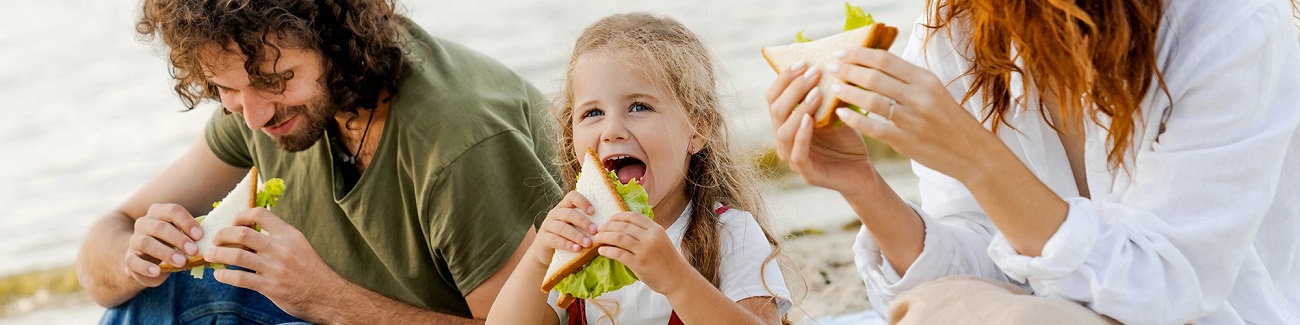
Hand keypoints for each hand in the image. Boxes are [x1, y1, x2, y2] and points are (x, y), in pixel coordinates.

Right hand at [124, 203, 202, 286]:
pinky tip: (157, 271)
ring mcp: (134, 240)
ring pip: (146, 242)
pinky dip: (145, 266)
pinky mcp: (128, 258)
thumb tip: (215, 239)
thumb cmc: (171, 245)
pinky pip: (133, 260)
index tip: (200, 235)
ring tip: (181, 263)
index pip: (173, 210)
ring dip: (165, 252)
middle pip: (160, 227)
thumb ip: (194, 235)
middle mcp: (144, 223)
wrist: (147, 262)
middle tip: (194, 250)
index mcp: (159, 213)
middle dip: (178, 238)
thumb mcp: (183, 237)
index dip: (187, 222)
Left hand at [203, 208, 339, 318]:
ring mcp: (275, 268)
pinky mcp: (270, 287)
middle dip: (223, 235)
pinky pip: (240, 278)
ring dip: (218, 254)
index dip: (241, 216)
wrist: (327, 295)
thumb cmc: (310, 271)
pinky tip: (220, 275)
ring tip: (209, 255)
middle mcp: (282, 248)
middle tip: (215, 239)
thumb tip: (248, 234)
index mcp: (289, 235)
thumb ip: (277, 240)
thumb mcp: (298, 247)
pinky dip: (225, 275)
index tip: (233, 223)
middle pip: (243, 234)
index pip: (260, 214)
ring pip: (237, 256)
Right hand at [530, 191, 599, 265]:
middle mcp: (555, 214)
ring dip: (577, 236)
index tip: (593, 212)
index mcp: (564, 207)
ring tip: (588, 243)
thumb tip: (607, 225)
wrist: (546, 253)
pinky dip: (567, 244)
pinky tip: (577, 249)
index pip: (572, 196)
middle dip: (583, 222)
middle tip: (595, 231)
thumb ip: (585, 223)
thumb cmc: (567, 238)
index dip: (582, 202)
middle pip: (569, 213)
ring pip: (562, 228)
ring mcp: (548, 226)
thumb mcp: (575, 227)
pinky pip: (556, 240)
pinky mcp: (544, 239)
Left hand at [593, 212, 692, 294]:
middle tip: (598, 230)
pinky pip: (618, 253)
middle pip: (623, 226)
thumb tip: (623, 227)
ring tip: (597, 239)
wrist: (677, 278)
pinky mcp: (639, 263)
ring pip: (618, 238)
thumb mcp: (660, 239)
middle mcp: (650, 237)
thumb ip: (646, 232)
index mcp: (656, 229)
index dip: (617, 216)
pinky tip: (601, 251)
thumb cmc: (667, 260)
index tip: (608, 220)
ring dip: (605, 237)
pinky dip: (607, 251)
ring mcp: (644, 250)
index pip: (633, 216)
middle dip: (608, 227)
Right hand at [765, 60, 880, 195]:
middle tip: (814, 72)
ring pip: (783, 130)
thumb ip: (826, 93)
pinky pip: (797, 153)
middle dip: (793, 87)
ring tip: (816, 93)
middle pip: (775, 109)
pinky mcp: (807, 173)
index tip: (803, 61)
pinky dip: (802, 135)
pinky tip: (811, 120)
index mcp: (786, 122)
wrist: (863, 172)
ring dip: (799, 108)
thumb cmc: (847, 139)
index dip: (785, 77)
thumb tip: (827, 59)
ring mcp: (792, 157)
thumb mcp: (835, 111)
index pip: (774, 96)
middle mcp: (784, 138)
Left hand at [826, 47, 1004, 180]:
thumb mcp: (933, 91)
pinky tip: (841, 114)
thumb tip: (873, 64)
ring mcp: (914, 119)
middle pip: (875, 77)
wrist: (972, 152)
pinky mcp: (908, 141)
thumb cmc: (948, 120)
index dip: (859, 55)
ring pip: (872, 100)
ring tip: (834, 88)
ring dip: (848, 92)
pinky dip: (855, 119)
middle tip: (830, 68)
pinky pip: (875, 127)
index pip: (885, 60)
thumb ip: (907, 79)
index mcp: (925, 79)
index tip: (841, 53)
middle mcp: (920, 95)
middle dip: (848, 70)